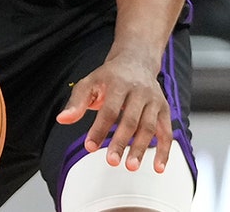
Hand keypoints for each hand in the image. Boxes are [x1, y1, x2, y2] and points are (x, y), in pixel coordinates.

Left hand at [54, 55, 171, 172]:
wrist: (136, 61)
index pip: (109, 109)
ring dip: (141, 148)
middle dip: (121, 142)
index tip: (90, 147)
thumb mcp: (89, 83)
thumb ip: (76, 102)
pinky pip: (166, 132)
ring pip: (149, 127)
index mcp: (118, 83)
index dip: (99, 129)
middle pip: (131, 120)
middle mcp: (139, 91)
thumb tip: (62, 119)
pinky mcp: (164, 109)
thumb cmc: (110, 76)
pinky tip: (158, 167)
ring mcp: (154, 100)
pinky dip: (164, 151)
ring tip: (131, 166)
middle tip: (112, 161)